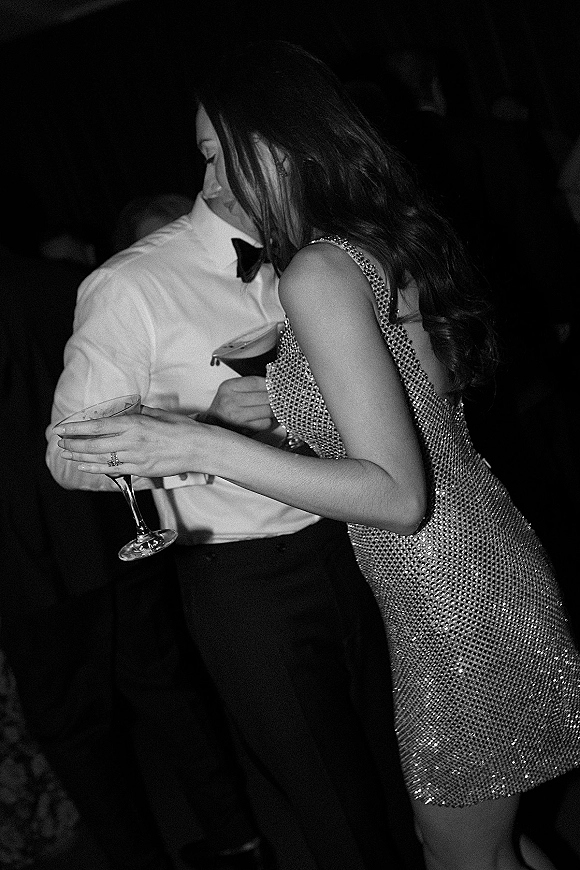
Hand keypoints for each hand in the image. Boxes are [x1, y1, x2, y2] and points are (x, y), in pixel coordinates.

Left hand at [54, 406, 211, 478]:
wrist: (198, 448)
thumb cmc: (181, 429)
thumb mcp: (158, 414)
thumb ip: (139, 414)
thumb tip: (126, 412)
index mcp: (134, 423)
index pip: (97, 426)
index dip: (76, 429)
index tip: (61, 429)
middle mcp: (131, 441)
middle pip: (93, 444)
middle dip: (73, 443)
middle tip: (60, 442)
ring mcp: (135, 457)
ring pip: (100, 459)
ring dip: (80, 456)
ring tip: (66, 453)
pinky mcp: (140, 470)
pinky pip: (113, 470)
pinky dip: (95, 469)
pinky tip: (84, 466)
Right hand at [203, 376, 273, 431]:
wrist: (213, 424)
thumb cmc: (226, 407)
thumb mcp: (233, 391)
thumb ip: (251, 387)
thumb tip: (274, 386)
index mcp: (229, 387)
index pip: (256, 382)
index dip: (270, 384)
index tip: (277, 386)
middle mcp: (231, 400)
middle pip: (264, 396)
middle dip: (275, 398)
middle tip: (281, 398)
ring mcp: (236, 415)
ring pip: (267, 410)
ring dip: (274, 410)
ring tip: (274, 409)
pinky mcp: (243, 428)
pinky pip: (265, 423)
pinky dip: (269, 421)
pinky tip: (266, 419)